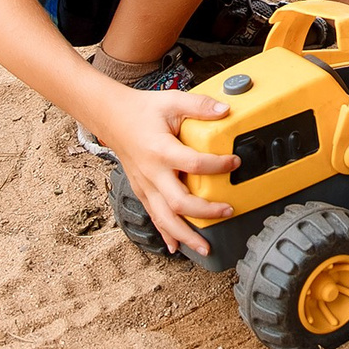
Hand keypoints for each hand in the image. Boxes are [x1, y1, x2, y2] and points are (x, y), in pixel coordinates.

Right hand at [88, 85, 239, 256]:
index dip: (217, 166)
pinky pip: (154, 217)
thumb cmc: (143, 111)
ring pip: (164, 218)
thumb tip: (226, 110)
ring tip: (205, 247)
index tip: (235, 162)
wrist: (113, 118)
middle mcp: (152, 172)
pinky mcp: (143, 191)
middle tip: (228, 210)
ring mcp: (146, 185)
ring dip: (185, 235)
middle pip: (178, 202)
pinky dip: (166, 234)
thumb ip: (200, 106)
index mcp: (161, 150)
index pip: (193, 164)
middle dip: (205, 212)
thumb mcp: (172, 101)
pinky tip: (178, 247)